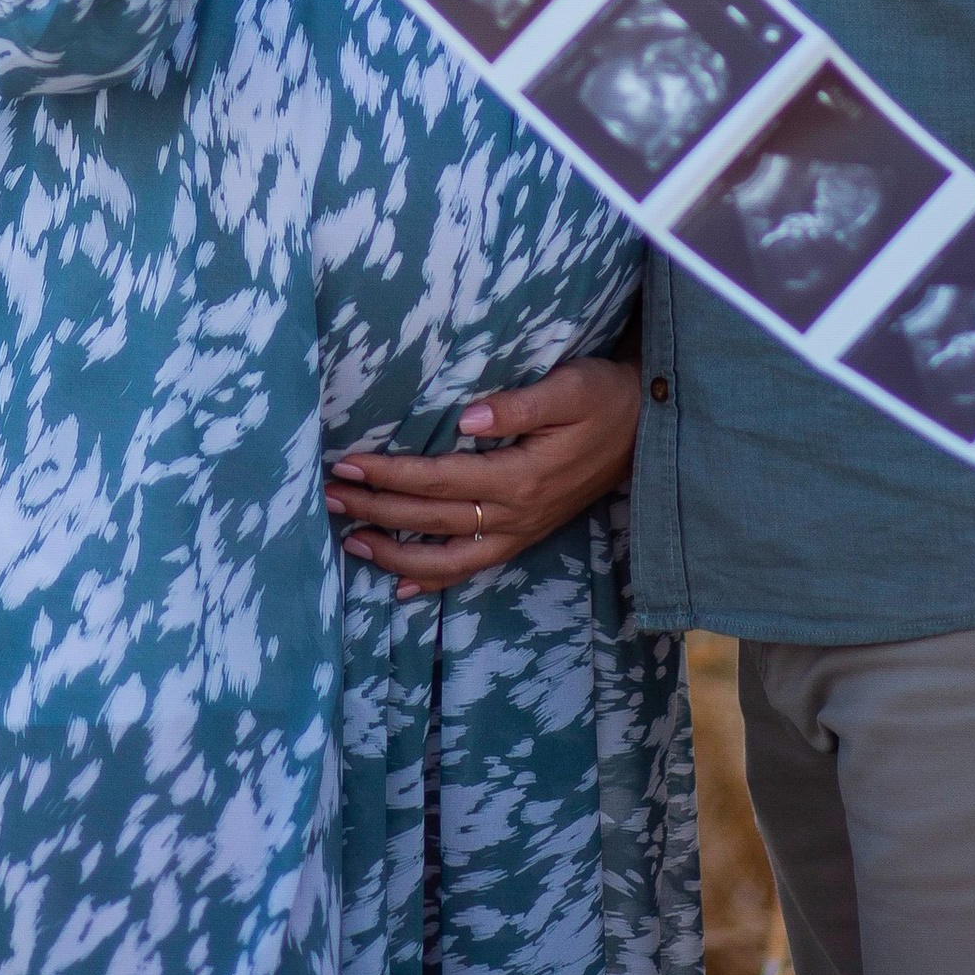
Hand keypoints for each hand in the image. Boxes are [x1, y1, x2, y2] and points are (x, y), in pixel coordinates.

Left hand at [324, 355, 641, 588]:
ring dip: (394, 552)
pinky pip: (472, 569)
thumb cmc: (603, 397)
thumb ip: (517, 405)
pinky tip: (400, 586)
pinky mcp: (524, 536)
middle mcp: (515, 514)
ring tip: (350, 539)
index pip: (438, 480)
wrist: (646, 427)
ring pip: (446, 558)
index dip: (390, 474)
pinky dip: (433, 581)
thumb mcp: (569, 388)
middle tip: (327, 494)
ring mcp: (520, 531)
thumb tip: (464, 416)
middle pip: (430, 520)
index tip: (348, 463)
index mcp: (520, 476)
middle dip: (376, 509)